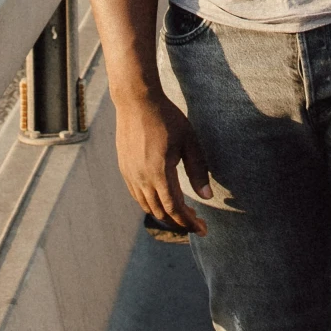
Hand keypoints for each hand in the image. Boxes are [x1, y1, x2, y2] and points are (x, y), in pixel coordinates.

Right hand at [114, 92, 210, 235]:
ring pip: (147, 206)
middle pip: (160, 212)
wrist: (136, 101)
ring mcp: (130, 174)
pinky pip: (137, 195)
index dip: (189, 223)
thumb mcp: (189, 141)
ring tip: (182, 213)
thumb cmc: (167, 118)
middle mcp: (141, 178)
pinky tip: (163, 199)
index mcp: (159, 172)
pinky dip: (151, 203)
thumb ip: (198, 170)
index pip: (175, 208)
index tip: (203, 230)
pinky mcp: (124, 168)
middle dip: (179, 222)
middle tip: (196, 223)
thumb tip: (206, 197)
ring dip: (165, 214)